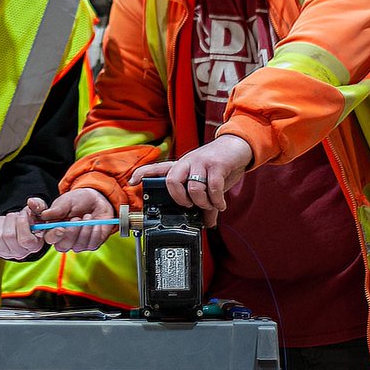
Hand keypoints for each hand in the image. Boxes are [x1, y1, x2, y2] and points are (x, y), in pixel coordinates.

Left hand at [0, 198, 46, 259]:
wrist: (22, 230)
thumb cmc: (31, 222)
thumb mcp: (39, 213)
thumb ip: (38, 206)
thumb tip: (31, 203)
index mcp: (33, 246)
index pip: (25, 240)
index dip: (22, 224)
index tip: (23, 214)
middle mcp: (19, 253)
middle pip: (9, 236)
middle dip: (11, 219)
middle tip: (15, 215)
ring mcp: (5, 253)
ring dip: (1, 221)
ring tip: (7, 219)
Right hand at [35, 189, 116, 251]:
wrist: (97, 201)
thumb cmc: (79, 201)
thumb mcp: (67, 202)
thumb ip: (57, 209)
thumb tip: (44, 215)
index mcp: (54, 228)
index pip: (50, 238)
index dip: (55, 235)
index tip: (61, 228)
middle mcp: (64, 239)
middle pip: (63, 246)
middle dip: (72, 232)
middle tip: (77, 217)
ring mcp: (77, 244)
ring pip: (78, 246)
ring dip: (85, 229)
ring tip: (88, 215)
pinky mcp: (91, 245)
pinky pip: (92, 244)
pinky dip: (95, 231)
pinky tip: (95, 222)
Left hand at [129, 134, 252, 226]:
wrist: (238, 146)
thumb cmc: (218, 165)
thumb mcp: (208, 183)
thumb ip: (206, 201)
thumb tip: (208, 223)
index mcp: (182, 167)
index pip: (157, 168)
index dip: (143, 173)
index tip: (131, 181)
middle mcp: (188, 163)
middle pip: (171, 180)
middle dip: (179, 199)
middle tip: (189, 206)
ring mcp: (201, 162)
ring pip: (194, 188)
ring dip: (203, 203)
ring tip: (211, 205)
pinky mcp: (217, 164)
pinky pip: (213, 188)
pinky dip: (217, 201)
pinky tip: (221, 204)